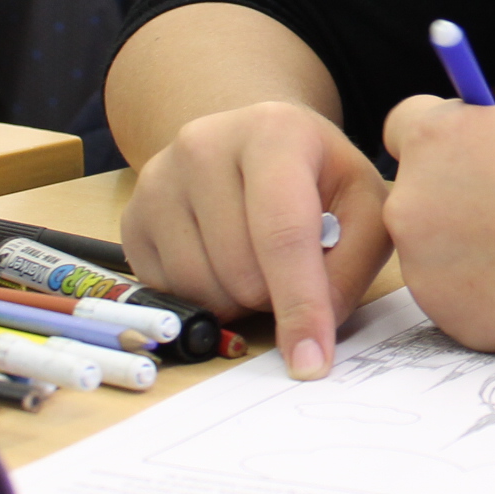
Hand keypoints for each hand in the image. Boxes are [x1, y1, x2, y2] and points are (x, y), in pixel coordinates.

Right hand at [122, 100, 391, 378]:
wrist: (254, 145)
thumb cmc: (317, 178)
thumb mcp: (361, 203)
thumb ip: (353, 262)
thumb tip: (312, 334)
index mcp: (274, 131)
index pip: (284, 232)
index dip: (301, 304)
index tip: (312, 362)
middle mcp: (205, 144)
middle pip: (241, 269)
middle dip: (275, 297)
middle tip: (292, 272)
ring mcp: (159, 178)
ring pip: (201, 288)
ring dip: (239, 301)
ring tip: (258, 262)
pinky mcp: (132, 213)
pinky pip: (166, 292)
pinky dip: (204, 298)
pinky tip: (223, 262)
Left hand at [382, 96, 494, 352]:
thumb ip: (485, 137)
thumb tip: (467, 154)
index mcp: (434, 140)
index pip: (401, 128)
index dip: (440, 138)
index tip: (467, 150)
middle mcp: (414, 204)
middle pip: (413, 196)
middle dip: (449, 199)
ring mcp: (429, 272)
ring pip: (436, 255)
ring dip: (468, 253)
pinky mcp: (457, 325)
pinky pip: (461, 302)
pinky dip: (492, 297)